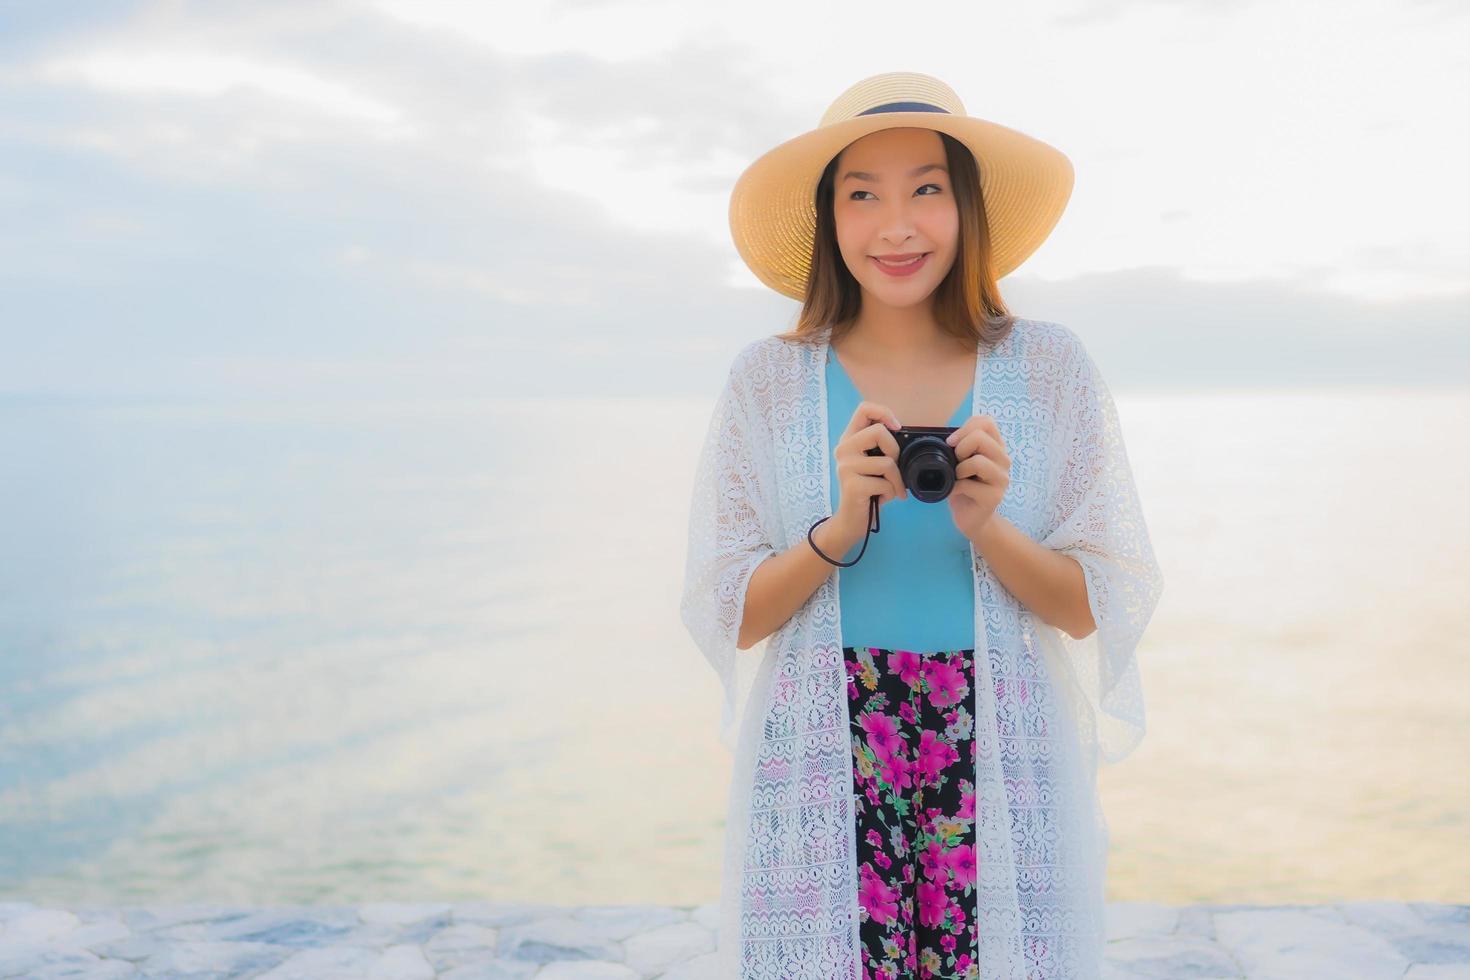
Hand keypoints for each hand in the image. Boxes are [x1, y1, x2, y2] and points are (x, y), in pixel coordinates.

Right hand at [831, 400, 907, 541]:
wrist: (852, 520)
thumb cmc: (868, 490)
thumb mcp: (874, 463)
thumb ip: (881, 446)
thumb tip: (903, 433)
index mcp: (849, 439)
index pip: (864, 409)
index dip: (884, 412)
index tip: (896, 427)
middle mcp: (843, 449)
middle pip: (878, 432)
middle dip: (894, 451)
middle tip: (893, 468)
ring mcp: (845, 467)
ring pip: (886, 462)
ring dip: (896, 480)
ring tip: (890, 488)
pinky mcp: (852, 485)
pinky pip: (885, 483)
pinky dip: (892, 492)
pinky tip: (884, 498)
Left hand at [944, 415, 1009, 539]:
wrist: (972, 518)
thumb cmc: (964, 487)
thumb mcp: (961, 462)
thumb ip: (961, 445)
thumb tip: (948, 436)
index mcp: (996, 447)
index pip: (986, 422)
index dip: (965, 428)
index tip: (952, 442)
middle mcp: (1003, 460)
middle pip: (981, 437)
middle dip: (960, 447)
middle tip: (956, 462)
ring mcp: (1001, 479)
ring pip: (978, 461)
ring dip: (959, 469)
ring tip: (958, 478)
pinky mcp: (994, 497)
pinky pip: (969, 485)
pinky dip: (955, 487)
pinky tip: (956, 492)